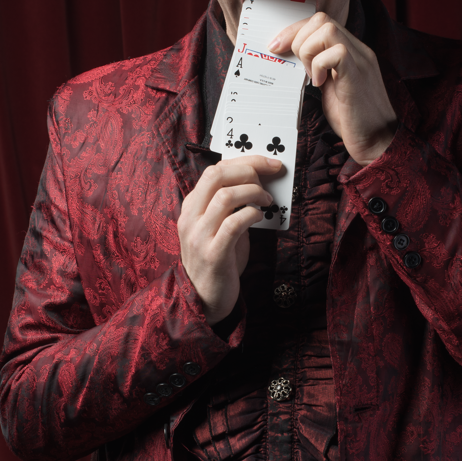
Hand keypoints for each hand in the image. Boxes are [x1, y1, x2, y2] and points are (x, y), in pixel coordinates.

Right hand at [178, 155, 282, 324]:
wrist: (204, 299)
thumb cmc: (218, 260)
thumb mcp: (218, 227)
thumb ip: (230, 206)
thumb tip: (259, 183)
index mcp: (190, 207)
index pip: (213, 170)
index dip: (244, 161)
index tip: (268, 163)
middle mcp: (190, 217)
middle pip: (217, 175)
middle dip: (250, 169)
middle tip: (271, 175)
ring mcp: (199, 236)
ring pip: (225, 196)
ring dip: (254, 192)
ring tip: (267, 200)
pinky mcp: (213, 254)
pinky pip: (234, 224)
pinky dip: (252, 214)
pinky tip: (260, 216)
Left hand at [268, 12, 397, 164]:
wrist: (378, 141)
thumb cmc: (353, 119)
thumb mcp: (331, 87)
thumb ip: (318, 70)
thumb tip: (292, 59)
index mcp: (351, 51)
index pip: (321, 21)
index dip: (294, 30)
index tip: (276, 47)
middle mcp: (358, 50)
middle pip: (321, 19)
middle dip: (297, 38)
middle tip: (296, 66)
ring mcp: (360, 61)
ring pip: (327, 29)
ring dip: (308, 50)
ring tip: (310, 75)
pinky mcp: (357, 76)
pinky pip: (336, 52)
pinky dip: (319, 65)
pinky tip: (318, 84)